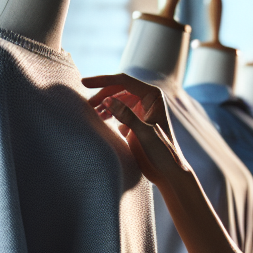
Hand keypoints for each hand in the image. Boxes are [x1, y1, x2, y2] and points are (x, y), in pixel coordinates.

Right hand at [82, 73, 189, 188]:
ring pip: (117, 99)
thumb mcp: (143, 133)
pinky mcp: (136, 121)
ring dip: (104, 104)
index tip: (84, 82)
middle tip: (88, 104)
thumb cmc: (161, 151)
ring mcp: (141, 110)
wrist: (168, 171)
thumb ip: (126, 115)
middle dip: (102, 94)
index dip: (103, 81)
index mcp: (153, 95)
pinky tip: (101, 119)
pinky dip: (108, 113)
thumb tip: (106, 100)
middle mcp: (148, 99)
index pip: (124, 81)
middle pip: (119, 88)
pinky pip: (118, 111)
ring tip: (92, 112)